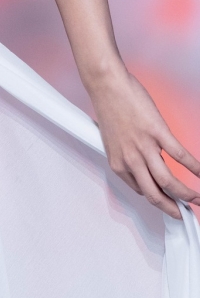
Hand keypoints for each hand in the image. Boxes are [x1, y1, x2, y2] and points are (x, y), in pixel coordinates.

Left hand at [89, 64, 199, 219]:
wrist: (106, 84)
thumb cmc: (108, 107)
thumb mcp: (113, 140)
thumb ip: (127, 156)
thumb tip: (142, 164)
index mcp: (118, 163)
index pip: (141, 191)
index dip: (157, 200)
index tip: (167, 203)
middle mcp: (130, 159)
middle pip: (155, 194)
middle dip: (173, 208)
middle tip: (184, 213)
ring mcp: (144, 146)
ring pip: (167, 182)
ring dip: (185, 195)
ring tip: (196, 199)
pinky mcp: (157, 132)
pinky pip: (179, 155)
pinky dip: (194, 167)